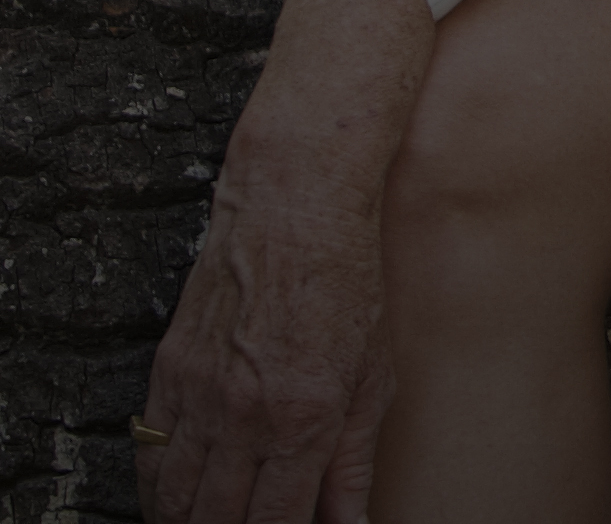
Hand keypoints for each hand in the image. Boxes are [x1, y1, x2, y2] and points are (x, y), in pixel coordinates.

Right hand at [139, 179, 389, 523]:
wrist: (295, 208)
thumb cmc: (347, 282)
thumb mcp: (374, 375)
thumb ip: (354, 462)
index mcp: (303, 418)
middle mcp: (244, 414)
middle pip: (214, 521)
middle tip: (251, 523)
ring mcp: (198, 396)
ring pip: (170, 500)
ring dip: (188, 521)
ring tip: (216, 519)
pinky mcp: (167, 376)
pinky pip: (147, 456)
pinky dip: (157, 488)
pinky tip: (178, 496)